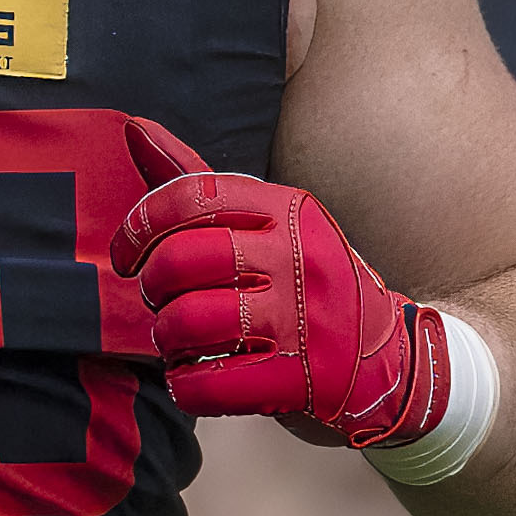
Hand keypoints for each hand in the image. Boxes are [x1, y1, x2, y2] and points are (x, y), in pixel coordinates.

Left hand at [110, 121, 473, 459]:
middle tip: (160, 302)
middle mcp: (300, 257)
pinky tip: (195, 379)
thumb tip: (134, 129)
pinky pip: (213, 385)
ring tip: (178, 341)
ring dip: (167, 338)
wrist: (389, 358)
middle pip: (182, 261)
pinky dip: (187, 386)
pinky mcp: (306, 380)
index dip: (140, 224)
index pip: (193, 196)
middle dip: (152, 287)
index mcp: (288, 210)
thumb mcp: (268, 224)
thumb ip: (197, 181)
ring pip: (191, 322)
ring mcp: (305, 320)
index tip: (126, 255)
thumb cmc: (306, 284)